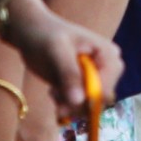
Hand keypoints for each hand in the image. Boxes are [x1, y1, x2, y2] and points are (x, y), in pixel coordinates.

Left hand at [0, 0, 123, 121]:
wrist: (32, 33)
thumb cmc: (45, 35)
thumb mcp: (56, 51)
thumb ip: (69, 74)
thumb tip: (79, 101)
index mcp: (109, 55)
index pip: (107, 88)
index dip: (89, 100)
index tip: (67, 101)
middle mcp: (107, 69)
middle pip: (99, 101)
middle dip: (76, 104)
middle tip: (55, 94)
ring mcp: (95, 80)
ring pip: (88, 107)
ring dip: (68, 105)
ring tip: (53, 91)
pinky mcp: (82, 88)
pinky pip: (78, 107)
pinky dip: (64, 105)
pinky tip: (54, 91)